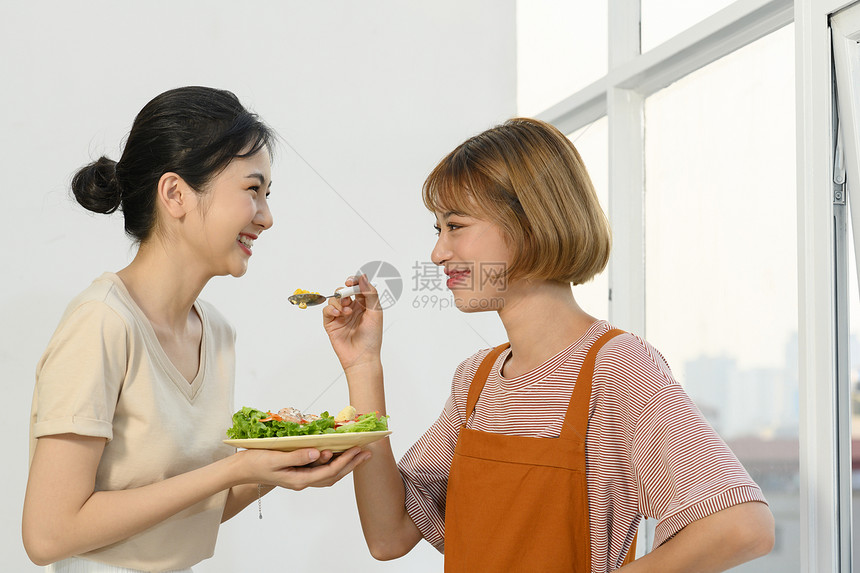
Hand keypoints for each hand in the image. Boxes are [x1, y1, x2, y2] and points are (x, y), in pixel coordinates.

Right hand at [237, 447, 370, 490]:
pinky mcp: (298, 473)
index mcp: (299, 479)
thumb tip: (319, 453)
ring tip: (359, 454)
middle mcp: (303, 481)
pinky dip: (333, 464)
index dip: (345, 460)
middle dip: (352, 464)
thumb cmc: (256, 462)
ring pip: (329, 475)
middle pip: (334, 476)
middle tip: (367, 453)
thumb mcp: (275, 458)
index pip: (329, 471)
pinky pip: (321, 471)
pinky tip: (338, 456)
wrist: (241, 470)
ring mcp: (301, 478)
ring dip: (345, 465)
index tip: (357, 449)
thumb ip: (297, 456)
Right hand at [323, 274, 382, 369]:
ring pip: (335, 299)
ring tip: (346, 312)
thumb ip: (370, 293)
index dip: (354, 282)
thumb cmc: (372, 338)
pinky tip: (338, 314)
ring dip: (339, 302)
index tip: (351, 282)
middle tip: (347, 297)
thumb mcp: (375, 312)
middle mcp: (353, 309)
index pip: (358, 288)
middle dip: (345, 291)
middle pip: (344, 292)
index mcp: (365, 305)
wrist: (362, 357)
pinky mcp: (331, 324)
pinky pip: (327, 310)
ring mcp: (341, 316)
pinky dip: (331, 309)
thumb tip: (363, 277)